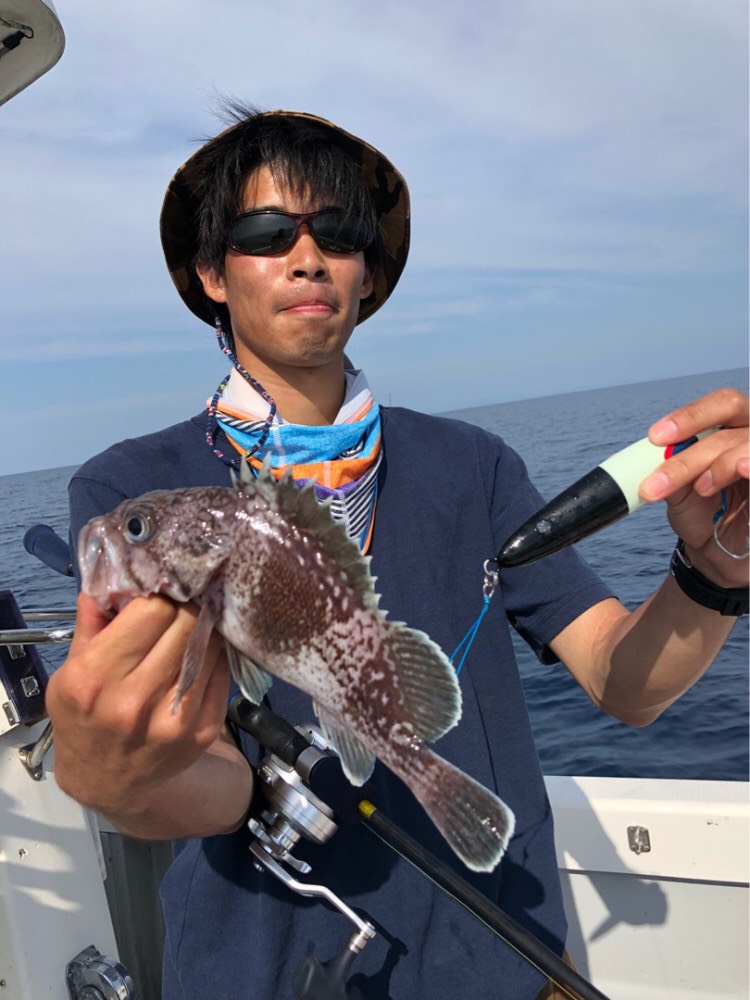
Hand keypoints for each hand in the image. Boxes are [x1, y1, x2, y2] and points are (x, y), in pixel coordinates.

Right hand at [46, 592, 229, 820]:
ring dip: (205, 627)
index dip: (160, 595)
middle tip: (182, 602)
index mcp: (95, 678)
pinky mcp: (203, 729)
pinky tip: (202, 651)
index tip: (159, 592)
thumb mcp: (69, 671)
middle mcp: (134, 700)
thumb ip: (90, 622)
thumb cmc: (85, 718)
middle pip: (186, 623)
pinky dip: (215, 654)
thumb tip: (112, 573)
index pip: (152, 611)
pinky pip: (222, 671)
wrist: (108, 781)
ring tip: (194, 622)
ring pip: (210, 644)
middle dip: (185, 606)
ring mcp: (174, 718)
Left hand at [639, 387, 748, 587]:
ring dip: (720, 464)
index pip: (720, 405)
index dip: (690, 416)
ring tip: (701, 488)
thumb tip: (641, 456)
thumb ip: (667, 470)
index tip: (657, 437)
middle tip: (663, 471)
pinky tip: (744, 470)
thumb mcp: (680, 492)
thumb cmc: (703, 512)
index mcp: (733, 426)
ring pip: (748, 446)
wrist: (723, 553)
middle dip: (694, 444)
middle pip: (733, 419)